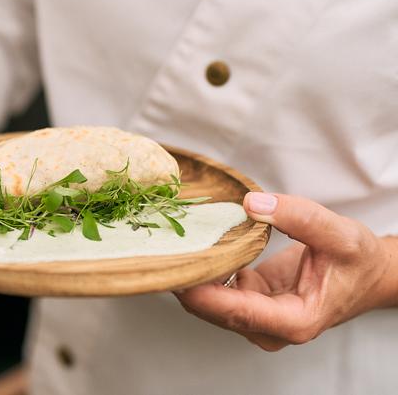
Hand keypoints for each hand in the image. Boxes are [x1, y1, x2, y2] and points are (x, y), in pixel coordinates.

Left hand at [175, 192, 397, 350]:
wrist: (369, 273)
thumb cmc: (358, 261)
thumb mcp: (339, 233)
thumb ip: (299, 217)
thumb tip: (252, 205)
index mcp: (295, 321)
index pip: (235, 312)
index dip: (199, 292)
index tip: (173, 268)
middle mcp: (271, 328)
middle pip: (213, 310)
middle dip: (187, 279)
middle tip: (164, 243)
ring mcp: (257, 319)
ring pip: (209, 302)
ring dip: (193, 272)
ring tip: (178, 237)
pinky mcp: (250, 303)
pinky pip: (217, 289)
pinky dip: (206, 268)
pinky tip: (202, 243)